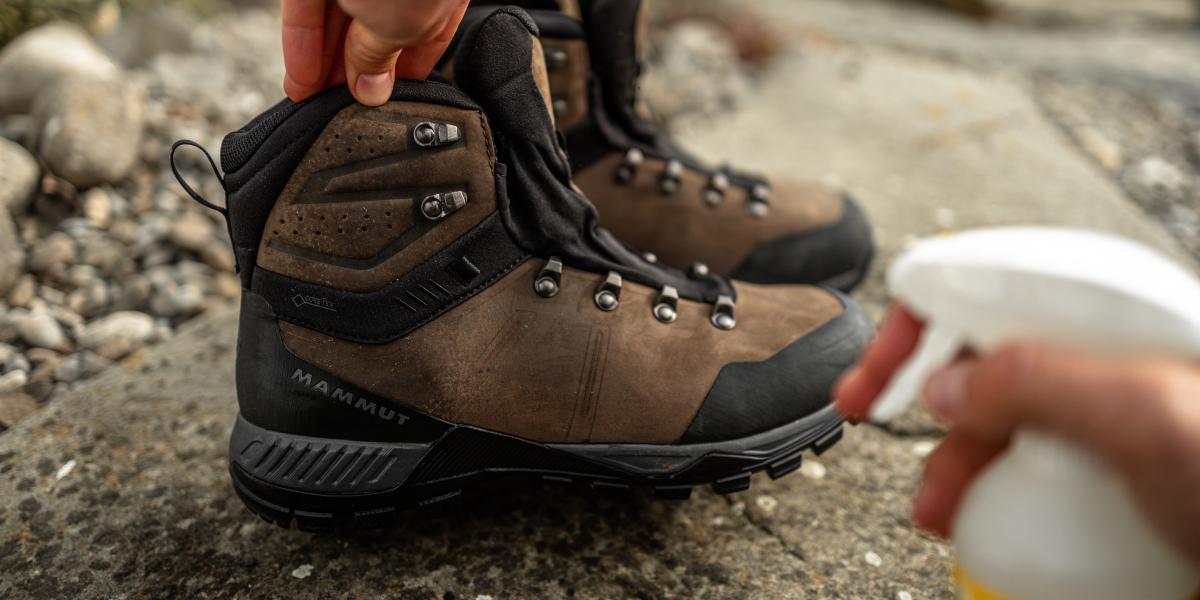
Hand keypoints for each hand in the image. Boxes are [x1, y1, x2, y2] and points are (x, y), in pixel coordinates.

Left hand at [282, 0, 468, 105]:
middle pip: (376, 29)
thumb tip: (373, 90)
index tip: (383, 104)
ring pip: (338, 19)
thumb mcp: (403, 22)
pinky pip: (307, 6)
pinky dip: (302, 42)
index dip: (403, 74)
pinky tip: (300, 77)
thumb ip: (382, 57)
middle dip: (357, 72)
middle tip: (342, 111)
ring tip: (316, 102)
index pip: (424, 38)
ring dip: (325, 63)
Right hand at [835, 305, 1199, 565]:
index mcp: (1114, 312)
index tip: (877, 373)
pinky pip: (1029, 467)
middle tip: (873, 422)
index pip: (991, 283)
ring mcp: (1109, 416)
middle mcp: (1107, 354)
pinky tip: (983, 513)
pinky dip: (990, 489)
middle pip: (984, 351)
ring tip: (939, 508)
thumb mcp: (1148, 416)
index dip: (922, 322)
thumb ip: (1035, 380)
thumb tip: (948, 384)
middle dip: (925, 395)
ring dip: (953, 459)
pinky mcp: (1112, 468)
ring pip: (1002, 417)